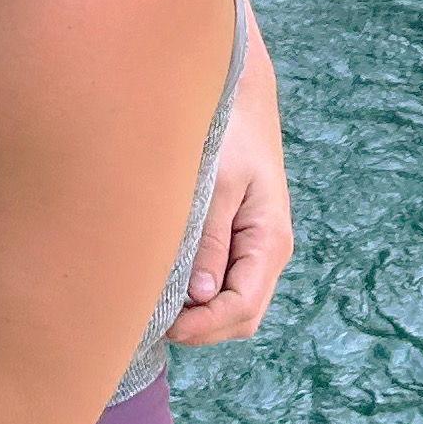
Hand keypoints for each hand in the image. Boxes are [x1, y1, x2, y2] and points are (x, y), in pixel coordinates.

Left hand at [169, 43, 293, 345]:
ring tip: (157, 305)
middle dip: (202, 329)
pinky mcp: (240, 238)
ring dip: (201, 316)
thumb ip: (210, 240)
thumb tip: (199, 297)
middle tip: (153, 321)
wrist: (241, 95)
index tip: (166, 325)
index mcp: (269, 241)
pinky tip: (169, 283)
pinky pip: (225, 282)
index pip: (242, 307)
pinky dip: (201, 296)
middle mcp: (268, 251)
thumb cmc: (230, 133)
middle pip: (241, 317)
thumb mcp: (218, 183)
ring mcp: (255, 247)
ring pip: (234, 305)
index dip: (205, 326)